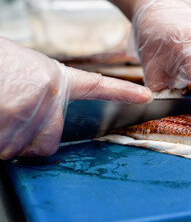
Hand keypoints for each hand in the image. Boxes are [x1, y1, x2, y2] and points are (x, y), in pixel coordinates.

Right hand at [0, 37, 151, 158]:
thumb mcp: (24, 73)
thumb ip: (43, 97)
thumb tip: (42, 122)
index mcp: (56, 78)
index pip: (98, 86)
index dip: (123, 93)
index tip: (145, 97)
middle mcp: (51, 93)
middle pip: (50, 143)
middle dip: (29, 143)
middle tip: (10, 122)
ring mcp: (33, 106)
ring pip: (19, 148)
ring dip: (3, 140)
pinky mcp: (12, 116)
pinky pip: (4, 148)